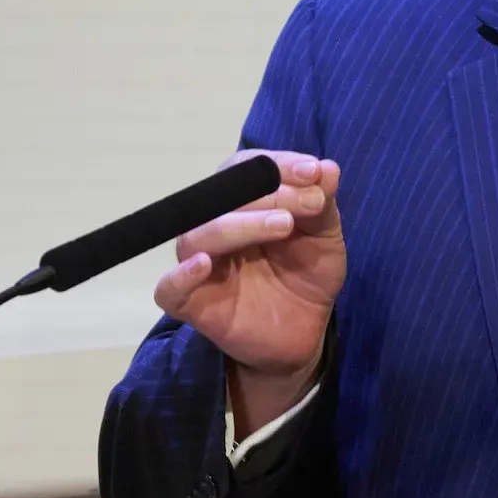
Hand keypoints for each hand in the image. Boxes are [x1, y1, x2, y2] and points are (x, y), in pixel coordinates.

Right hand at [153, 149, 344, 429]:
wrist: (305, 332)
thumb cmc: (306, 277)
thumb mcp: (324, 238)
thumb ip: (322, 205)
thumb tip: (328, 168)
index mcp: (241, 204)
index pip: (244, 169)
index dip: (277, 165)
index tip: (314, 172)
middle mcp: (213, 227)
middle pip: (222, 198)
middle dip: (271, 194)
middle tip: (313, 202)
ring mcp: (198, 263)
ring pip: (198, 236)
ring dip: (240, 225)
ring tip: (285, 225)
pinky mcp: (190, 303)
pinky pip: (169, 288)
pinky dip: (180, 275)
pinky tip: (204, 264)